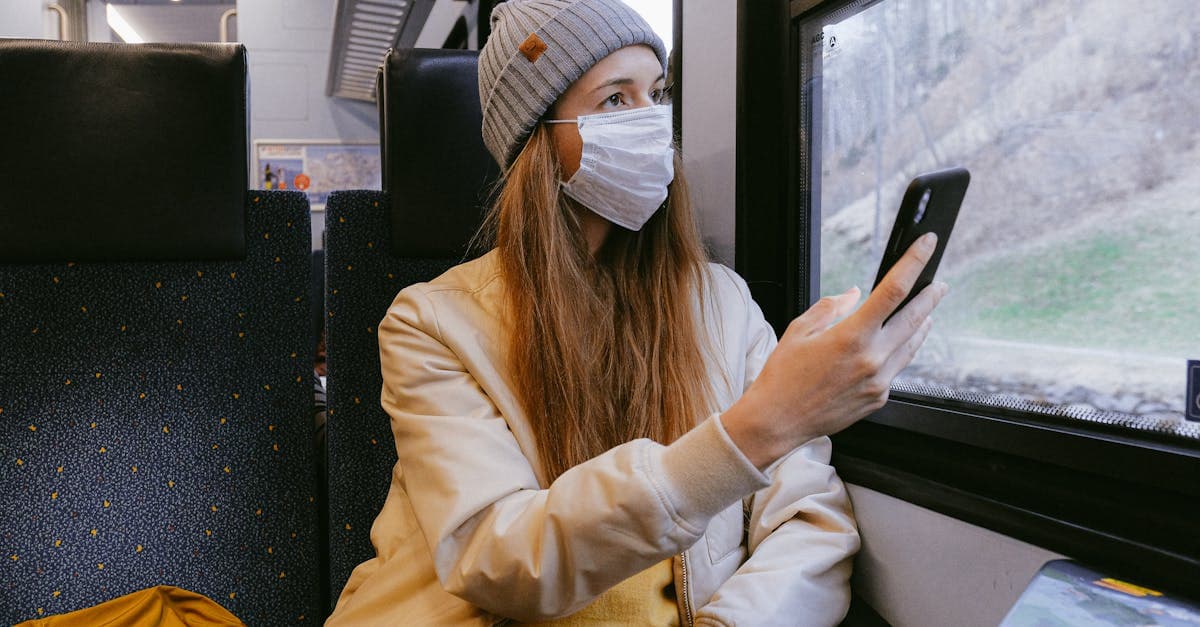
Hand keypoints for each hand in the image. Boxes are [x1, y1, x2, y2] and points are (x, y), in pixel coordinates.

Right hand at [722, 233, 947, 469]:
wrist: (779, 420)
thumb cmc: (783, 376)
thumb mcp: (799, 331)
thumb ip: (831, 307)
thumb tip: (854, 294)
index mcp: (852, 336)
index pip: (893, 290)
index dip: (914, 263)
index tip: (926, 245)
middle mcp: (872, 359)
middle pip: (915, 318)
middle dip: (931, 297)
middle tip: (940, 284)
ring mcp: (879, 381)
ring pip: (911, 345)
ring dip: (921, 325)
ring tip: (926, 312)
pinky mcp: (879, 397)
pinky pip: (898, 368)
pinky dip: (900, 351)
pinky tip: (896, 344)